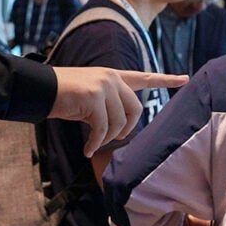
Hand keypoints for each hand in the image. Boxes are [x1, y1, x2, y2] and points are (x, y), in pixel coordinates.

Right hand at [49, 68, 186, 155]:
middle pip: (136, 109)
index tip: (185, 79)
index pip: (144, 77)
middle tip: (111, 139)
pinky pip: (102, 129)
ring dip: (106, 139)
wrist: (40, 88)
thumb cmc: (63, 97)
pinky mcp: (93, 97)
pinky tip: (88, 149)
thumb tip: (122, 127)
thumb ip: (110, 104)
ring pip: (119, 122)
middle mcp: (111, 78)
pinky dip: (95, 143)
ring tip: (94, 144)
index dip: (165, 79)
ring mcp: (103, 86)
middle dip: (125, 129)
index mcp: (113, 76)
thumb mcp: (91, 97)